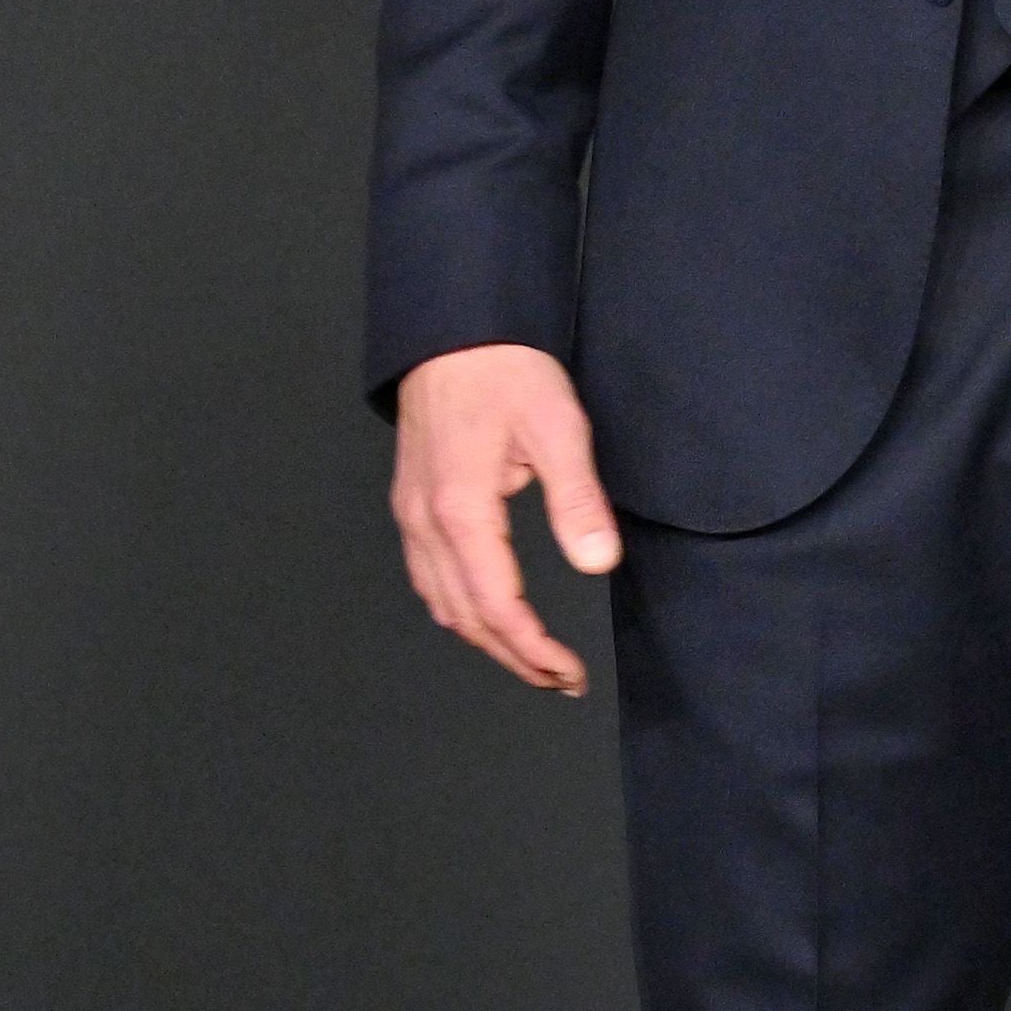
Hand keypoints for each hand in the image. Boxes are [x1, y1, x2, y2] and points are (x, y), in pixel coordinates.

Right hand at [392, 344, 622, 695]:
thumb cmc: (505, 371)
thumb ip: (577, 499)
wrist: (454, 330)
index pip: (496, 606)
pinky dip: (461, 609)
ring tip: (534, 660)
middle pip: (465, 618)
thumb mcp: (558, 428)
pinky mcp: (413, 504)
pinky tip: (490, 615)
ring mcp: (412, 514)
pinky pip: (428, 577)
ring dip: (486, 640)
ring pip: (441, 603)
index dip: (533, 650)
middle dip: (513, 658)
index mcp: (460, 510)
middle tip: (561, 680)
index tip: (569, 673)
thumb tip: (598, 562)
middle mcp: (426, 522)